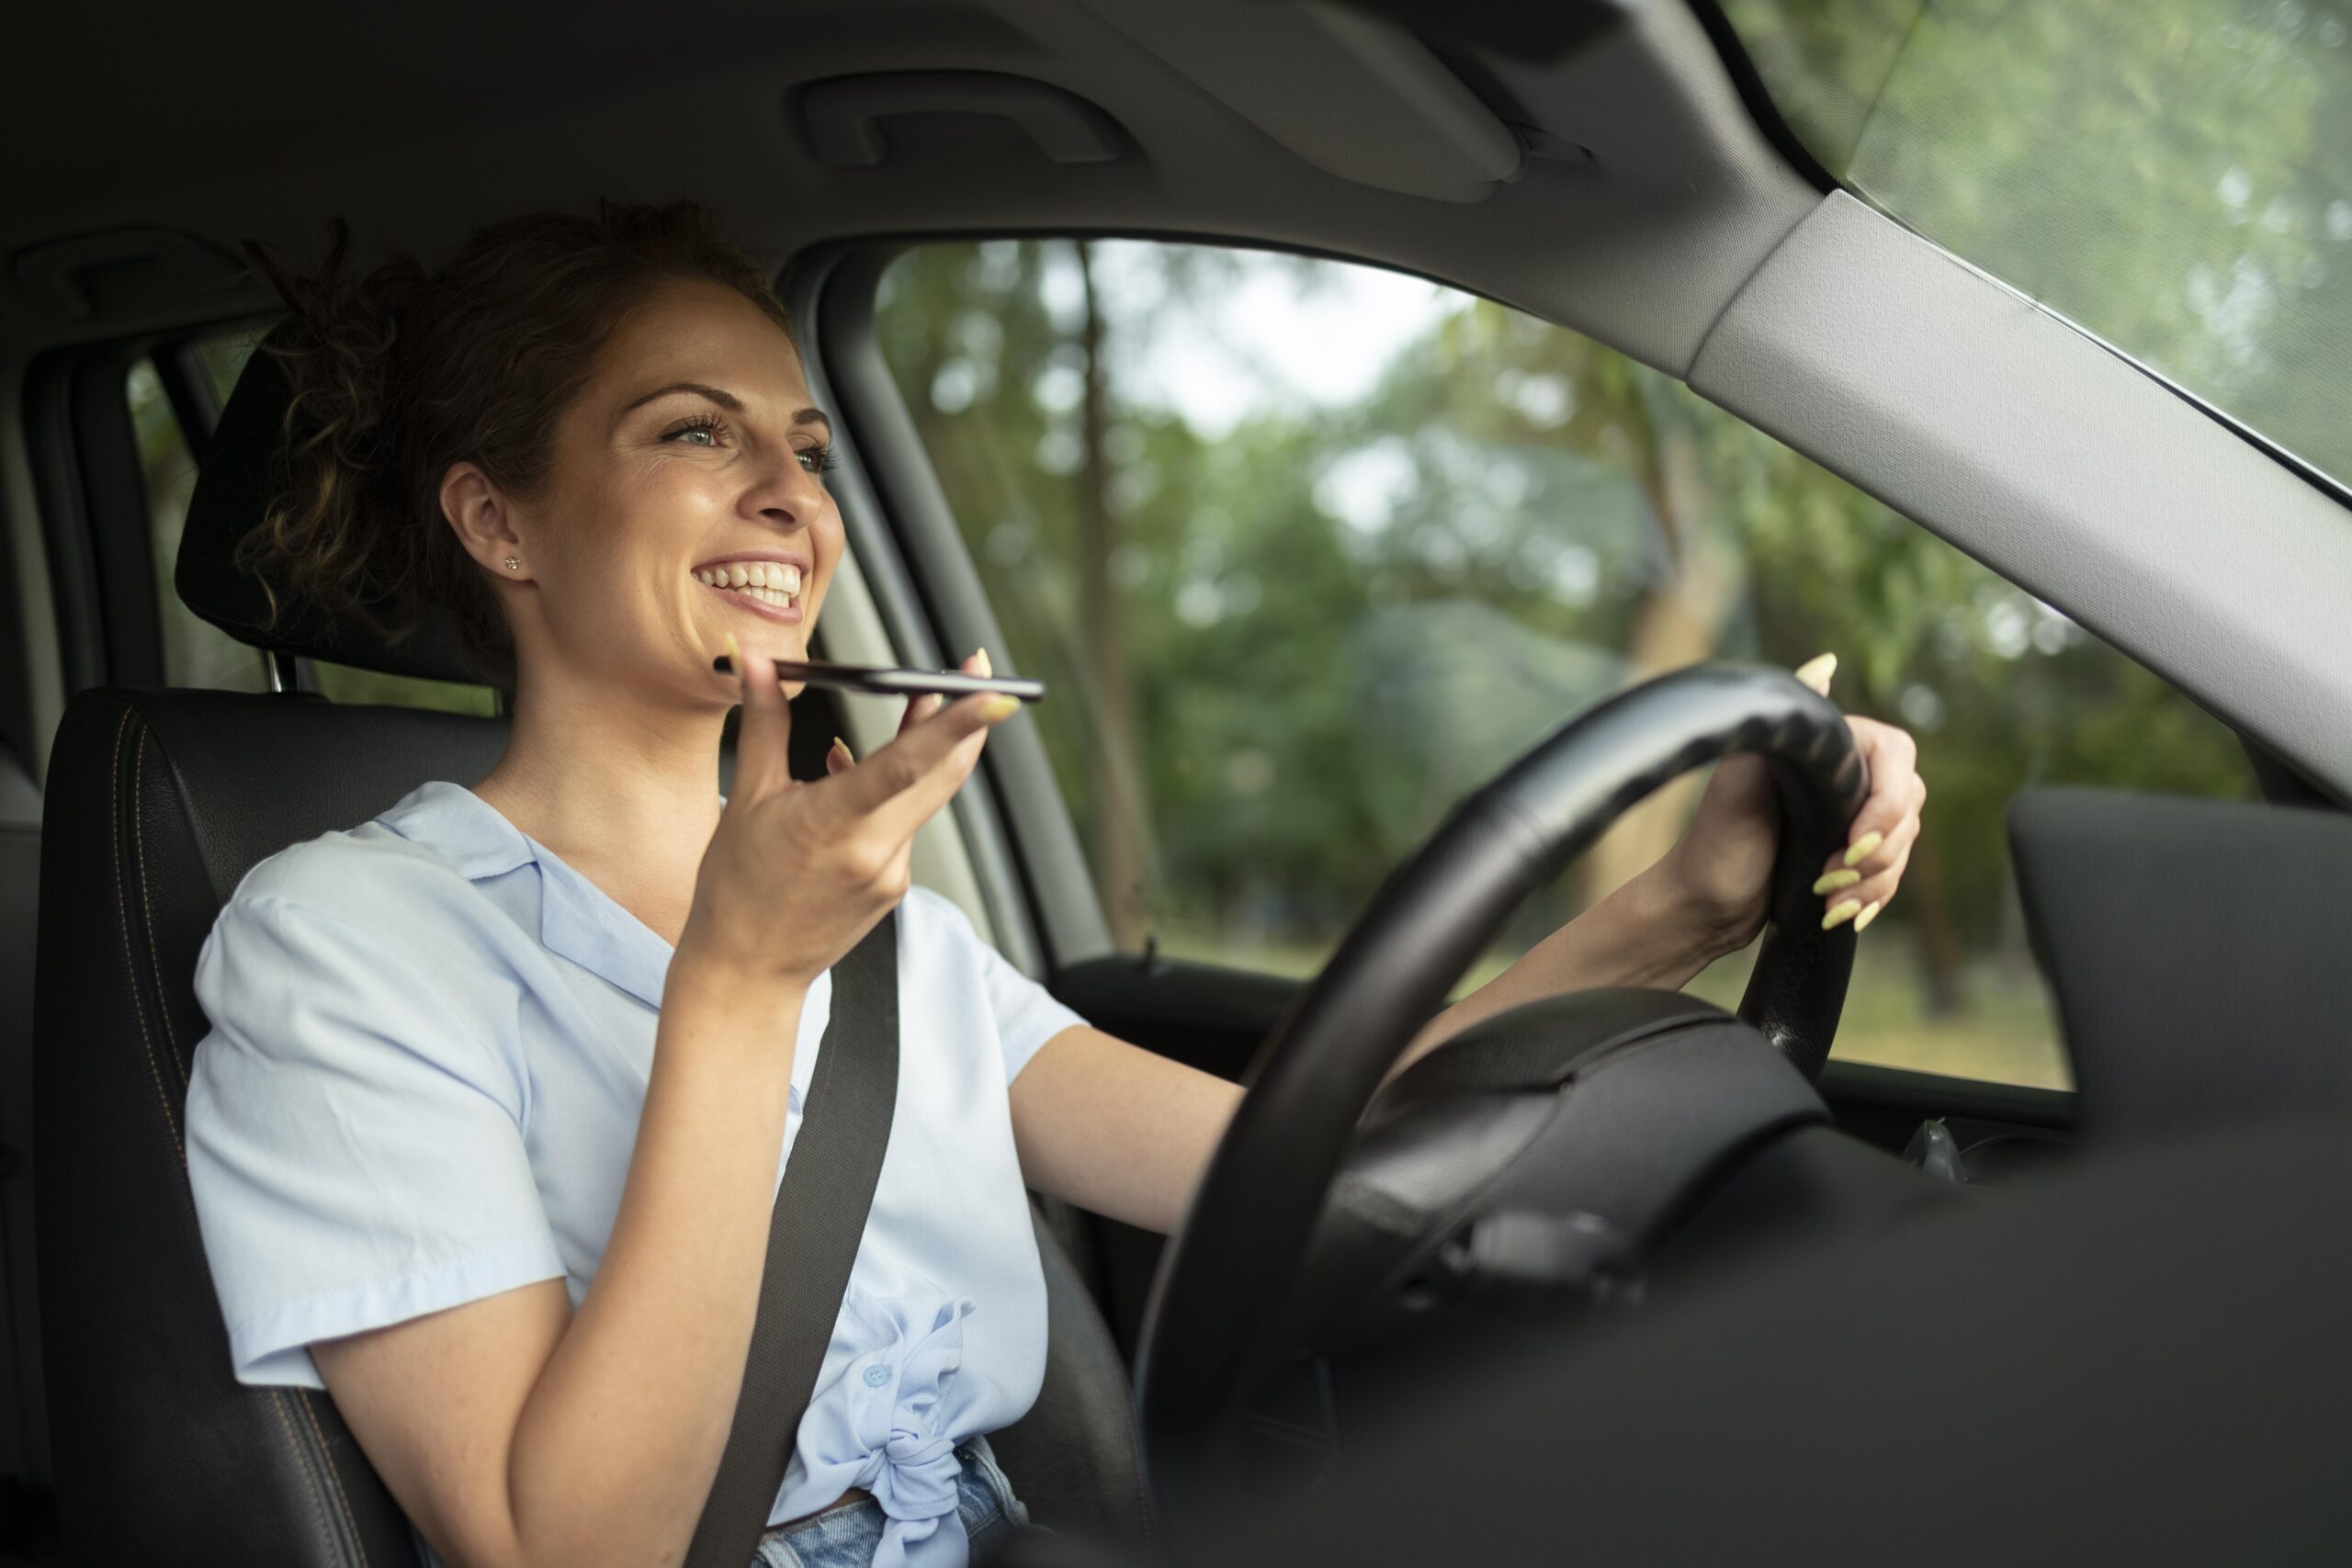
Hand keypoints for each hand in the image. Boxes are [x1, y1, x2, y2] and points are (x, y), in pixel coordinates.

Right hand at [677, 636, 1017, 992]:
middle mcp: (876, 852)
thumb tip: (757, 660)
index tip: (996, 694)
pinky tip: (851, 769)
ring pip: (926, 794)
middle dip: (967, 717)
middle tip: (976, 668)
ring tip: (920, 696)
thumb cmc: (736, 890)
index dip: (957, 725)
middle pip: (943, 774)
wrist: (746, 973)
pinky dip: (895, 789)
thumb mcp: (746, 800)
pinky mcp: (896, 886)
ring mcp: (893, 874)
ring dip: (927, 746)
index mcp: (834, 825)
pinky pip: (905, 822)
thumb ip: (764, 723)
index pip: (910, 764)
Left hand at [1653, 652, 1927, 957]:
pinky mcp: (1849, 855)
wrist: (1701, 904)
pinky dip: (1874, 898)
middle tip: (1829, 880)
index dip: (1886, 805)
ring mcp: (1849, 816)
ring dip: (1875, 883)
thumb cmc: (1715, 842)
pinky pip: (1891, 873)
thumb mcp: (1741, 780)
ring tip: (1829, 902)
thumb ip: (1783, 728)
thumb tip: (1824, 665)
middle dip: (1878, 855)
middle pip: (1908, 807)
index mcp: (1827, 748)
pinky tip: (1845, 914)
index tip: (1852, 842)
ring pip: (1904, 845)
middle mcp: (1843, 776)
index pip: (1897, 759)